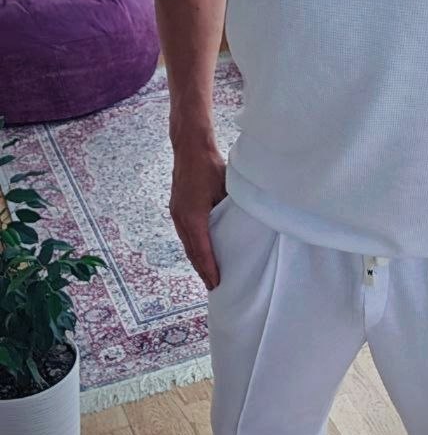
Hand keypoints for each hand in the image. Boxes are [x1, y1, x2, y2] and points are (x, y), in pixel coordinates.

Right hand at [169, 144, 226, 289]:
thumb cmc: (210, 165)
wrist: (190, 148)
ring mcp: (176, 213)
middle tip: (213, 286)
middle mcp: (181, 218)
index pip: (202, 249)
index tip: (216, 282)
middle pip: (192, 251)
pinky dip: (193, 247)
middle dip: (202, 270)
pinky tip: (200, 253)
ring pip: (187, 244)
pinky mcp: (177, 209)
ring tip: (207, 275)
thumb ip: (232, 210)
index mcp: (193, 216)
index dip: (209, 268)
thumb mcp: (226, 189)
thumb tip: (244, 227)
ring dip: (197, 260)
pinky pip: (185, 234)